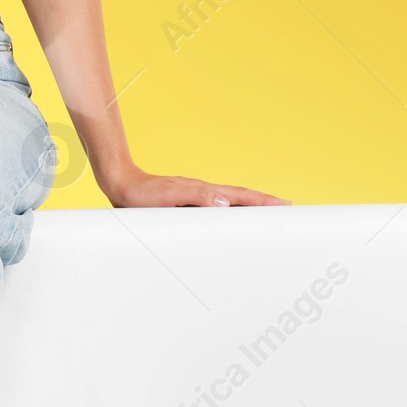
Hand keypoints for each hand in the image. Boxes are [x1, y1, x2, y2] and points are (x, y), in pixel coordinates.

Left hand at [100, 164, 288, 207]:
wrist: (120, 184)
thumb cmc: (141, 194)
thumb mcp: (169, 196)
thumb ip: (197, 197)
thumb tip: (226, 203)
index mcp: (205, 192)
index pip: (242, 197)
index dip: (264, 202)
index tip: (286, 206)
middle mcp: (204, 194)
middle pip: (241, 199)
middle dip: (264, 205)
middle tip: (287, 211)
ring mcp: (196, 199)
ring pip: (229, 205)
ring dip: (248, 210)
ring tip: (265, 217)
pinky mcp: (185, 206)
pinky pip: (214, 211)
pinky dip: (228, 215)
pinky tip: (228, 221)